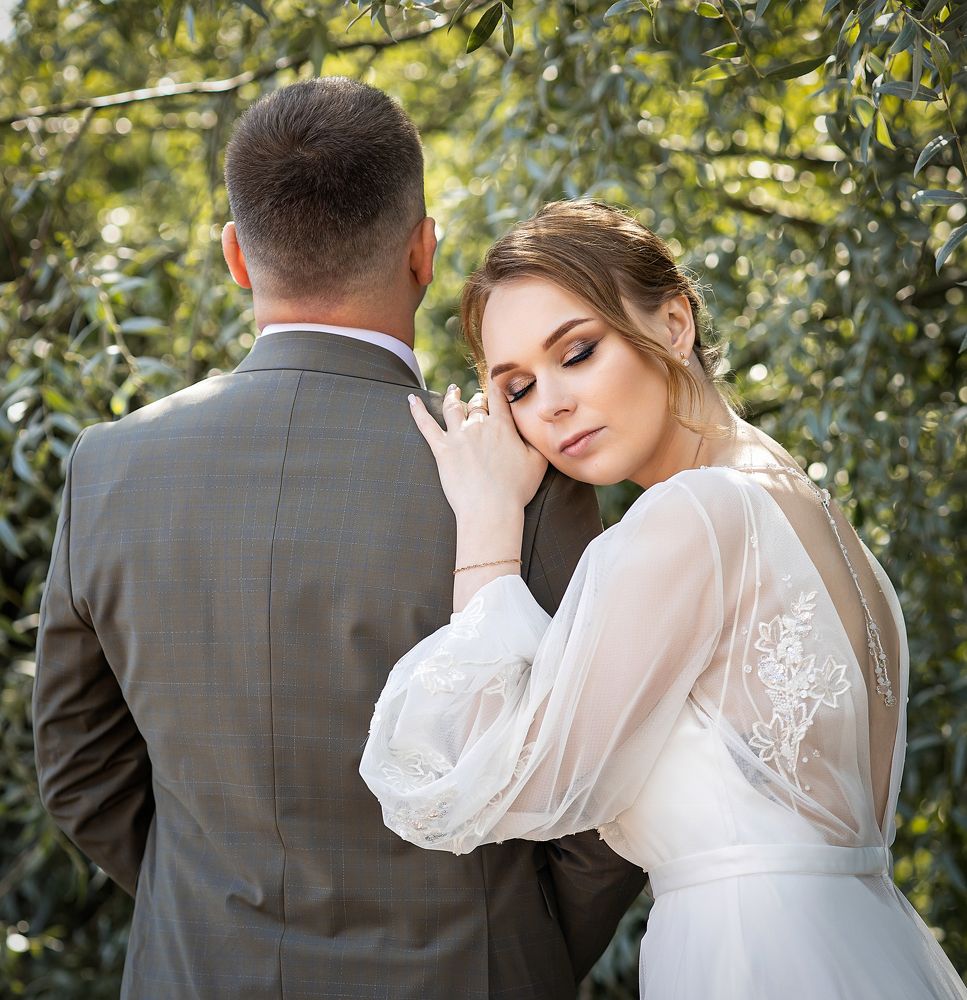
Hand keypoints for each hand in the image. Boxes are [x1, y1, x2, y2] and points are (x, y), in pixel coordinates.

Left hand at [408, 384, 547, 523]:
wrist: (491, 509)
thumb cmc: (517, 489)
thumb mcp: (538, 461)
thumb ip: (534, 439)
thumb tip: (532, 426)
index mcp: (502, 426)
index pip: (498, 396)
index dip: (498, 385)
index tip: (498, 379)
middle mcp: (478, 425)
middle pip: (476, 403)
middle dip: (478, 399)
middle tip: (479, 400)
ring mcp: (458, 436)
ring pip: (452, 408)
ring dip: (452, 397)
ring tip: (453, 391)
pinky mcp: (442, 450)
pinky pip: (426, 425)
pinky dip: (418, 411)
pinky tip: (412, 400)